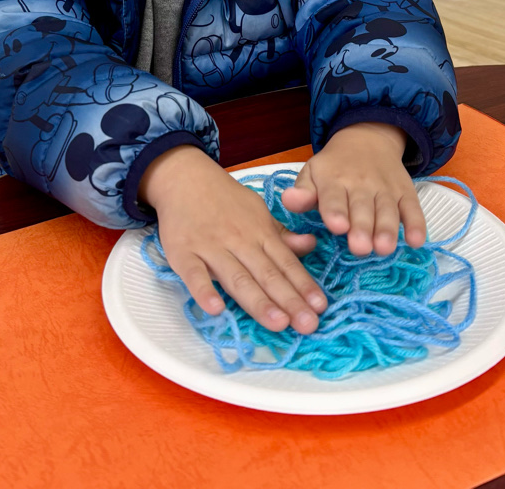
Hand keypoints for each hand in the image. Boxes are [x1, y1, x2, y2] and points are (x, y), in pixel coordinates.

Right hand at [138, 146, 326, 332]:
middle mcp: (239, 240)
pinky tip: (216, 309)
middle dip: (289, 300)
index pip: (286, 262)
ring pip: (237, 278)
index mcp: (260, 231)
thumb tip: (311, 245)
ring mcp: (210, 247)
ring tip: (278, 324)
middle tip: (308, 325)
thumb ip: (281, 234)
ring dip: (258, 302)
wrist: (185, 178)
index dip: (304, 285)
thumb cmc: (225, 199)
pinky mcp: (183, 253)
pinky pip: (194, 274)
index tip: (321, 307)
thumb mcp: (258, 211)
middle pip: (267, 274)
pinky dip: (204, 291)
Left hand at [280, 123, 425, 255]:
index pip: (333, 197)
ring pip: (387, 210)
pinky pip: (413, 208)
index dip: (335, 211)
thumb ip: (302, 191)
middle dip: (361, 228)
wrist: (366, 138)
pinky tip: (416, 240)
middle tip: (360, 248)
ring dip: (387, 229)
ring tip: (384, 248)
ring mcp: (385, 188)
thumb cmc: (334, 166)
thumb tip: (288, 200)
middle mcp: (361, 183)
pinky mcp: (405, 192)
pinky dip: (417, 224)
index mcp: (333, 179)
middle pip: (362, 208)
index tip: (337, 227)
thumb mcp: (312, 173)